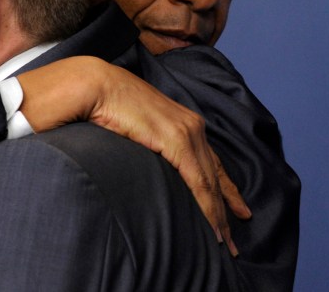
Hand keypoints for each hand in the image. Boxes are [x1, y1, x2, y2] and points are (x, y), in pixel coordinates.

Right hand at [17, 56, 250, 256]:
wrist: (90, 85)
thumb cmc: (102, 104)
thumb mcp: (132, 127)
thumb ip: (145, 143)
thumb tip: (144, 163)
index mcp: (181, 121)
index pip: (210, 161)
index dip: (225, 189)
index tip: (238, 211)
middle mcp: (190, 124)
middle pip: (215, 175)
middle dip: (226, 209)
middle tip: (232, 242)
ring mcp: (186, 131)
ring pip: (210, 182)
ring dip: (218, 216)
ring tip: (224, 244)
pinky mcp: (176, 139)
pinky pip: (198, 181)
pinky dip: (207, 207)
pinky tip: (211, 227)